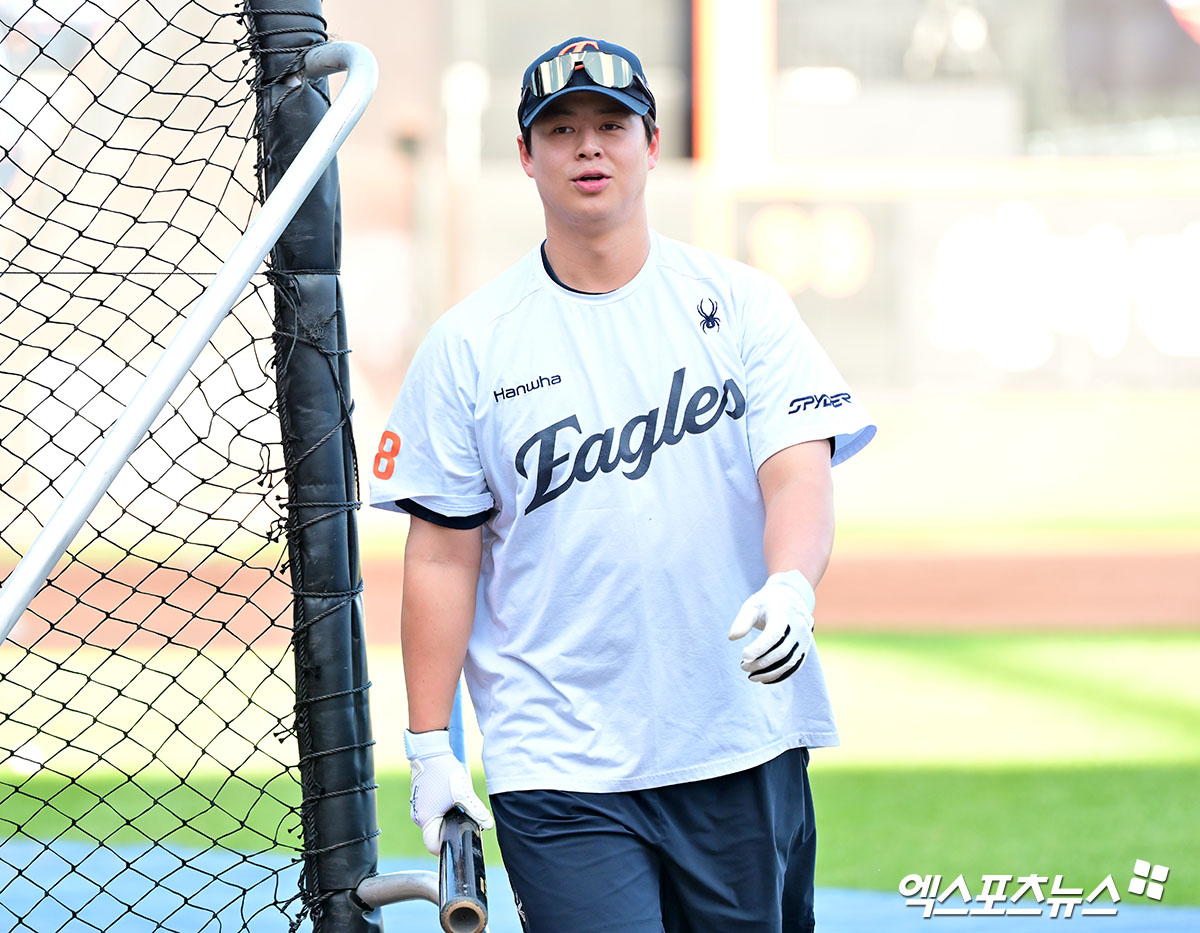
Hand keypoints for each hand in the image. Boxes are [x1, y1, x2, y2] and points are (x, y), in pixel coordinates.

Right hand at [405, 729, 493, 853]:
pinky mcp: (420, 797)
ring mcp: (417, 806)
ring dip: (446, 819)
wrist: (430, 750)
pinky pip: (431, 811)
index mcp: (426, 819)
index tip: (459, 841)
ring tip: (459, 807)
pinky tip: (452, 798)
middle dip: (450, 831)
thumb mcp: (464, 793)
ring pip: (434, 821)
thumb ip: (477, 811)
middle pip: (435, 833)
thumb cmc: (444, 771)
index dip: (446, 847)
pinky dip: (441, 809)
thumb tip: (489, 825)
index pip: (433, 845)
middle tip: (465, 823)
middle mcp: (418, 815)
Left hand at [727, 570, 815, 683]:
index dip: (759, 648)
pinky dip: (779, 675)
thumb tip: (732, 638)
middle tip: (743, 666)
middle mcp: (799, 627)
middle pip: (781, 652)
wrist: (791, 598)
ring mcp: (805, 639)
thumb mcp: (752, 605)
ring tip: (751, 676)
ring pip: (789, 662)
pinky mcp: (805, 649)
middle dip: (761, 663)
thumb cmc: (766, 603)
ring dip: (769, 673)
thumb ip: (742, 621)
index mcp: (785, 613)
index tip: (743, 656)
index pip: (774, 634)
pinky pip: (794, 667)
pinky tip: (763, 678)